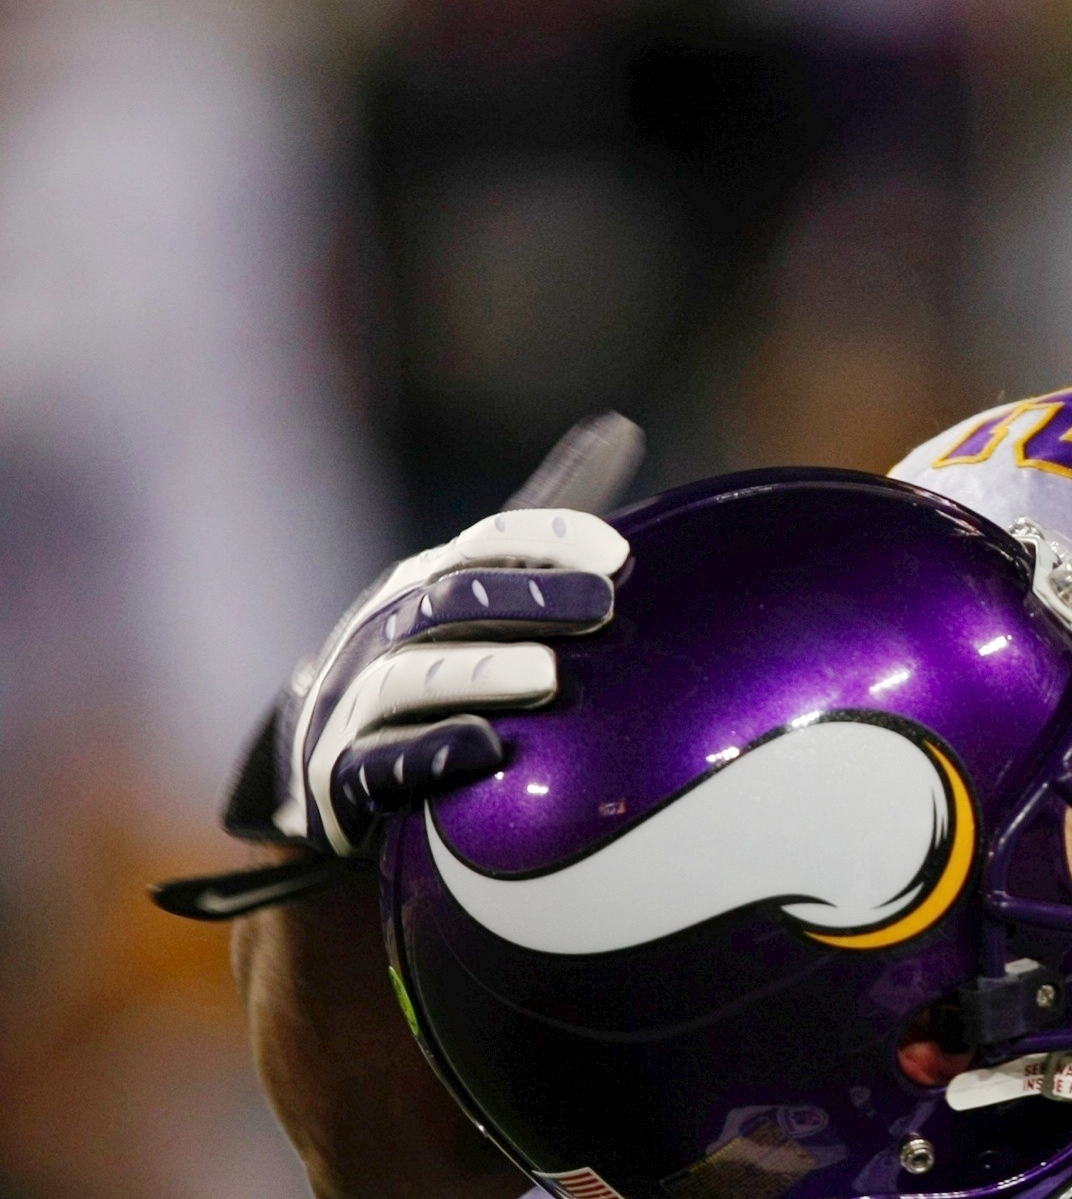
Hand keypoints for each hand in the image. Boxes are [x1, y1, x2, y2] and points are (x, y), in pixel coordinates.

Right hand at [258, 506, 624, 854]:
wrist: (322, 753)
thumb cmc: (432, 658)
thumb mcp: (481, 587)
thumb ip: (545, 530)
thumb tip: (621, 427)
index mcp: (428, 581)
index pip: (485, 544)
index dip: (547, 541)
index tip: (618, 555)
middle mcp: (388, 628)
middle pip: (454, 601)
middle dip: (528, 600)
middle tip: (603, 605)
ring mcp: (361, 697)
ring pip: (415, 676)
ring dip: (482, 672)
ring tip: (549, 674)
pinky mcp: (347, 771)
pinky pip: (385, 762)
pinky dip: (435, 752)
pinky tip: (489, 750)